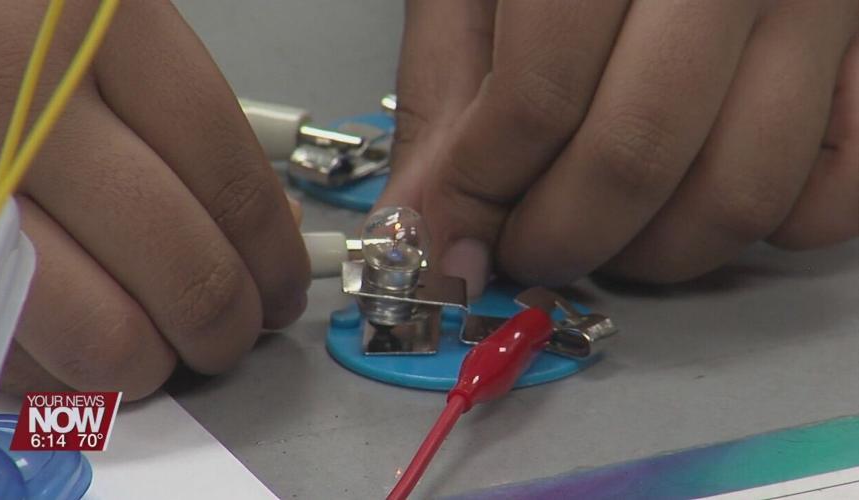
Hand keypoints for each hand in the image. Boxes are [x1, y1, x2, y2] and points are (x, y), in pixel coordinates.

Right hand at [0, 1, 309, 399]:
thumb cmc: (12, 28)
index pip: (230, 178)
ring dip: (151, 361)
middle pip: (184, 268)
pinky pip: (16, 348)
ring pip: (102, 335)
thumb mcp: (106, 33)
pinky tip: (79, 329)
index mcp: (102, 27)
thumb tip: (277, 227)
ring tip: (158, 344)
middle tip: (233, 330)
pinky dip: (64, 365)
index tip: (285, 287)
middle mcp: (26, 102)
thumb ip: (188, 125)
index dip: (275, 256)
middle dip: (228, 325)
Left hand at [381, 0, 857, 295]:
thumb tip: (421, 225)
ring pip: (740, 195)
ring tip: (604, 234)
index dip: (481, 193)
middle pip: (637, 159)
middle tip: (525, 248)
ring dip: (651, 253)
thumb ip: (446, 95)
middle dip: (558, 239)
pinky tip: (699, 200)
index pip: (539, 100)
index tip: (453, 235)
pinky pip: (835, 198)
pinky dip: (762, 232)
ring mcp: (825, 10)